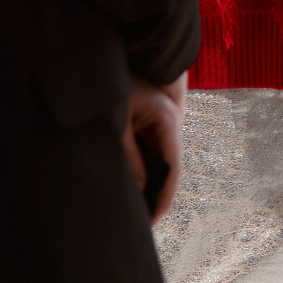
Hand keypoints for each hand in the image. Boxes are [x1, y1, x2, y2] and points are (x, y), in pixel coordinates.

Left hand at [122, 73, 186, 223]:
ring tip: (139, 213)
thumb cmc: (114, 83)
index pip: (173, 166)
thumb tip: (138, 188)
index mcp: (167, 119)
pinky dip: (145, 174)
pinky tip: (134, 191)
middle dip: (160, 196)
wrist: (108, 58)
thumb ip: (128, 155)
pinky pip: (151, 155)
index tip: (155, 219)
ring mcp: (162, 125)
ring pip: (161, 163)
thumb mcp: (118, 121)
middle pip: (170, 168)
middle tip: (146, 224)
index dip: (166, 196)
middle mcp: (169, 124)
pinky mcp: (150, 126)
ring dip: (152, 186)